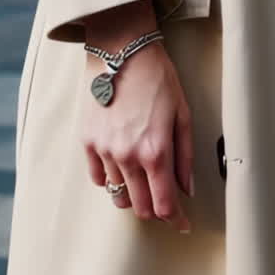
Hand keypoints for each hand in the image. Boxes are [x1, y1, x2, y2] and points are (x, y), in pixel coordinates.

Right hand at [83, 41, 193, 232]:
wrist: (121, 50)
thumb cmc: (156, 77)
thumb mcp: (182, 112)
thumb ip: (186, 155)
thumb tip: (187, 188)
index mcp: (155, 151)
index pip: (164, 205)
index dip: (176, 220)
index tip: (182, 224)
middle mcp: (127, 157)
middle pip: (140, 208)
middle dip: (156, 210)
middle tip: (166, 200)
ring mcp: (104, 151)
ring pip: (118, 196)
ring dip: (134, 194)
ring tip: (145, 178)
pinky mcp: (87, 143)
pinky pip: (98, 178)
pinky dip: (112, 180)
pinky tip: (123, 166)